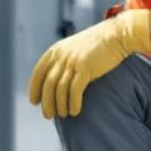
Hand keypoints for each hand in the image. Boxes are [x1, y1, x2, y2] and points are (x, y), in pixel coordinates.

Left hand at [28, 10, 150, 118]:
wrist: (116, 35)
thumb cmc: (96, 46)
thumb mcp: (73, 49)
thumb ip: (62, 61)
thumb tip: (55, 82)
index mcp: (56, 51)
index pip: (38, 72)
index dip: (34, 88)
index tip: (34, 102)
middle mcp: (61, 56)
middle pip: (48, 84)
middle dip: (46, 102)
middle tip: (48, 115)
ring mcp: (73, 62)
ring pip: (60, 89)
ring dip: (60, 105)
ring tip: (64, 115)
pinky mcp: (86, 68)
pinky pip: (75, 90)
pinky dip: (73, 103)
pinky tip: (75, 111)